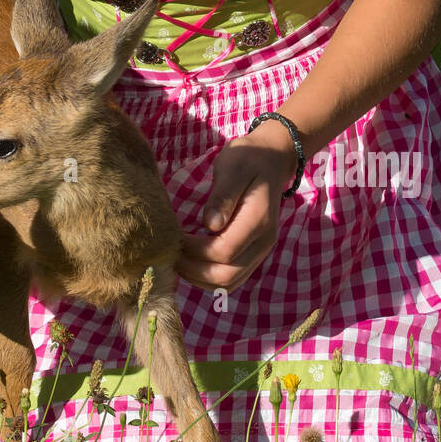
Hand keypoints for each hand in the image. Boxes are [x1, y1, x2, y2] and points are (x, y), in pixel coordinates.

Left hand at [176, 124, 299, 290]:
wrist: (270, 159)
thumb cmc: (248, 159)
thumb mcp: (232, 167)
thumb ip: (222, 196)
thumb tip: (209, 225)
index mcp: (258, 221)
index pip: (224, 252)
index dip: (195, 251)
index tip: (174, 237)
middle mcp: (263, 242)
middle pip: (227, 276)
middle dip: (194, 270)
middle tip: (170, 254)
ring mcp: (260, 251)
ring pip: (229, 283)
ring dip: (199, 278)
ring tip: (177, 259)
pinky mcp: (252, 253)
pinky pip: (231, 277)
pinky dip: (208, 276)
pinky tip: (191, 262)